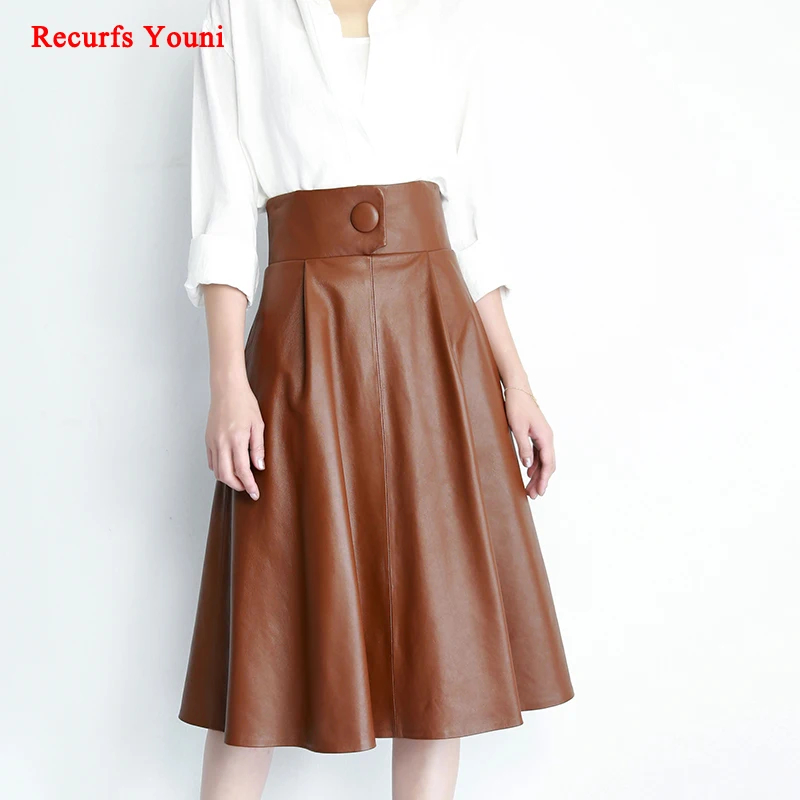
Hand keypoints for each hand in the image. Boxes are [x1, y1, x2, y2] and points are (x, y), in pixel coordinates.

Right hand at [205, 379, 264, 499]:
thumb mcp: (258, 424)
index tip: (255, 493)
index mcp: (237, 439)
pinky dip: (219, 469)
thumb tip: (259, 466)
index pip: (242, 470)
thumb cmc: (245, 404)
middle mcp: (222, 443)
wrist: (227, 390)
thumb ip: (258, 447)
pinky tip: (229, 468)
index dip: (249, 484)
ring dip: (228, 479)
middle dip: (237, 486)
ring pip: (217, 470)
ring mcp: (213, 442)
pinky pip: (212, 461)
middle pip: (226, 475)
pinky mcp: (208, 440)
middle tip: (248, 488)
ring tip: (240, 480)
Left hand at [504, 387, 555, 499]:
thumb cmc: (517, 407)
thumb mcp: (517, 428)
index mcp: (545, 437)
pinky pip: (539, 454)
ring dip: (537, 474)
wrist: (518, 390)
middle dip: (541, 481)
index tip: (540, 492)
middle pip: (547, 465)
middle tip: (533, 495)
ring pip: (543, 460)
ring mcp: (543, 436)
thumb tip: (528, 465)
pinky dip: (535, 465)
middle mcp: (547, 438)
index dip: (544, 479)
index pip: (548, 464)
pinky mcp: (537, 434)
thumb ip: (523, 447)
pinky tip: (528, 472)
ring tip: (530, 488)